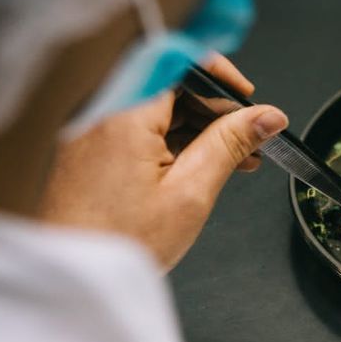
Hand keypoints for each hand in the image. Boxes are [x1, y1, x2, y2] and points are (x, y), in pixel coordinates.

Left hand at [39, 54, 286, 269]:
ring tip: (234, 160)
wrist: (74, 279)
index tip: (247, 100)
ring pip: (156, 106)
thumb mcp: (191, 193)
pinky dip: (171, 140)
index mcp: (124, 113)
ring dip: (197, 127)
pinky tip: (198, 167)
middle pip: (170, 84)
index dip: (221, 76)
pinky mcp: (89, 148)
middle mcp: (101, 111)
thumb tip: (266, 117)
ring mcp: (92, 129)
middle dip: (214, 108)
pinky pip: (137, 127)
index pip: (180, 62)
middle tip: (250, 137)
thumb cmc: (121, 244)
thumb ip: (230, 144)